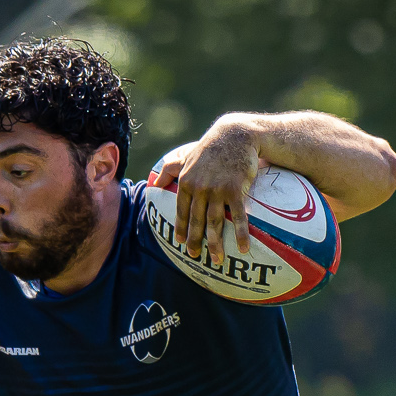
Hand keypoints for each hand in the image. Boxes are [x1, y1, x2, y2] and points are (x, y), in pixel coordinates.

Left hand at [152, 118, 263, 257]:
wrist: (235, 136)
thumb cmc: (210, 148)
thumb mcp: (186, 157)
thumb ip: (170, 170)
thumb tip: (154, 182)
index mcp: (187, 182)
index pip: (181, 210)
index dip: (180, 227)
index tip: (179, 242)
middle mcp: (200, 188)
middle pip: (196, 220)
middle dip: (194, 240)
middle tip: (194, 255)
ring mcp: (218, 190)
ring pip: (214, 222)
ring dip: (216, 243)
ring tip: (217, 260)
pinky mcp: (235, 190)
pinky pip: (237, 216)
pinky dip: (240, 233)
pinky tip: (242, 247)